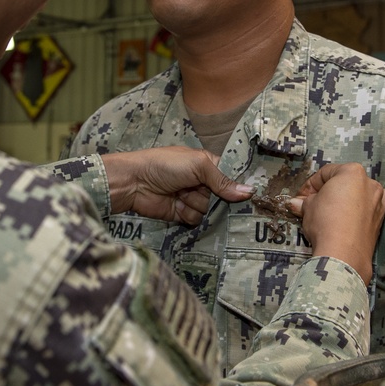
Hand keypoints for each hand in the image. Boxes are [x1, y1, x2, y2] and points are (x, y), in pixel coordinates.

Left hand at [102, 147, 254, 224]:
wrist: (134, 182)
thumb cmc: (165, 165)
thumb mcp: (197, 165)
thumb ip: (222, 180)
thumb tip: (250, 192)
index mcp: (207, 165)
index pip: (230, 177)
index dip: (236, 185)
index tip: (249, 194)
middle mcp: (202, 182)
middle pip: (223, 198)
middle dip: (218, 198)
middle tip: (208, 193)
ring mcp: (192, 199)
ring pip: (210, 210)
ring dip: (197, 204)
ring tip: (182, 195)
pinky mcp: (182, 214)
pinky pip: (196, 220)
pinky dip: (188, 215)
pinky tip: (178, 206)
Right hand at [287, 162, 384, 282]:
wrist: (344, 253)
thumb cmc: (325, 221)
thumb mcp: (308, 207)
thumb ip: (305, 201)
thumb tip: (295, 203)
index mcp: (353, 172)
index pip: (326, 173)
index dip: (310, 185)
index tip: (301, 197)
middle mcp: (370, 183)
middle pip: (344, 183)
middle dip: (327, 193)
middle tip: (311, 205)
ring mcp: (379, 202)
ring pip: (357, 196)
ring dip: (342, 202)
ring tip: (327, 214)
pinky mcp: (381, 220)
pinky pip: (365, 211)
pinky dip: (354, 213)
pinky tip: (342, 223)